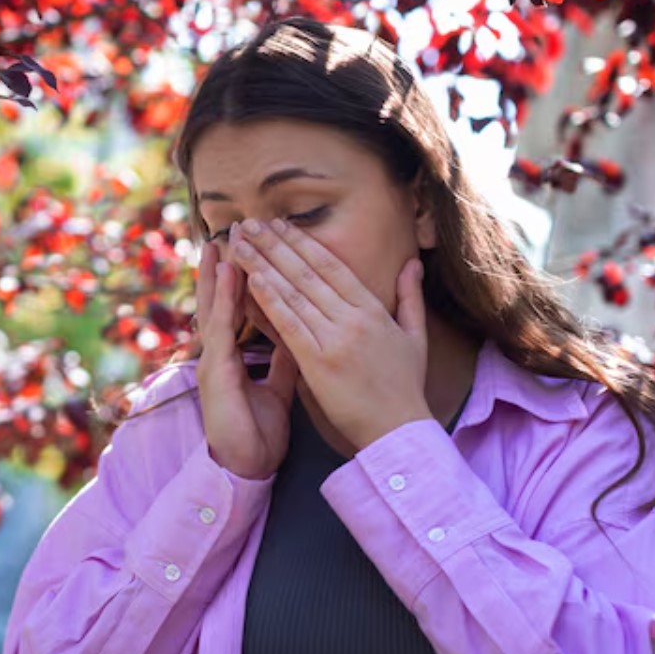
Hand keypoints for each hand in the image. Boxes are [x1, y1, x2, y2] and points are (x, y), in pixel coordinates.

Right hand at [194, 238, 299, 479]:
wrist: (246, 467)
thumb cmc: (257, 432)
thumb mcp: (277, 387)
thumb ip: (284, 359)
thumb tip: (300, 334)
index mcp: (234, 355)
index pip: (239, 307)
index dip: (245, 276)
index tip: (256, 246)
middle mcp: (220, 352)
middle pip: (222, 300)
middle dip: (227, 264)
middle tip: (235, 229)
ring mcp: (213, 359)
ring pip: (215, 305)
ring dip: (219, 271)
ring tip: (226, 238)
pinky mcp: (214, 371)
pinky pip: (220, 327)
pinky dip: (223, 298)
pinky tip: (227, 274)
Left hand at [231, 217, 432, 450]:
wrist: (399, 430)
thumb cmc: (404, 386)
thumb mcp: (414, 337)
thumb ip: (410, 297)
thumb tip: (412, 264)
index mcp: (373, 310)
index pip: (331, 266)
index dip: (302, 243)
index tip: (279, 224)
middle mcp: (353, 318)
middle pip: (307, 273)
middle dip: (274, 245)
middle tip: (248, 223)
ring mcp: (336, 339)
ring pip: (293, 293)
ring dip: (263, 265)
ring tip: (240, 244)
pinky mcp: (319, 362)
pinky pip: (290, 325)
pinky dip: (270, 301)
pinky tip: (252, 280)